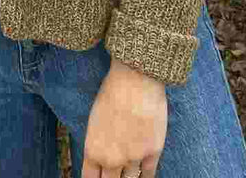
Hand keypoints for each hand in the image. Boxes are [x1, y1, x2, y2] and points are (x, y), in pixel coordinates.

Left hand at [81, 63, 166, 177]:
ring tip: (128, 172)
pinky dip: (145, 175)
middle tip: (114, 173)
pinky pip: (148, 174)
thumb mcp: (95, 119)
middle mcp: (111, 159)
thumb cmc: (112, 92)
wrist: (135, 79)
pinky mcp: (152, 152)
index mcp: (93, 150)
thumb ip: (98, 142)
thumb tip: (102, 158)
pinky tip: (143, 172)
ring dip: (128, 176)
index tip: (100, 176)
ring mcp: (133, 158)